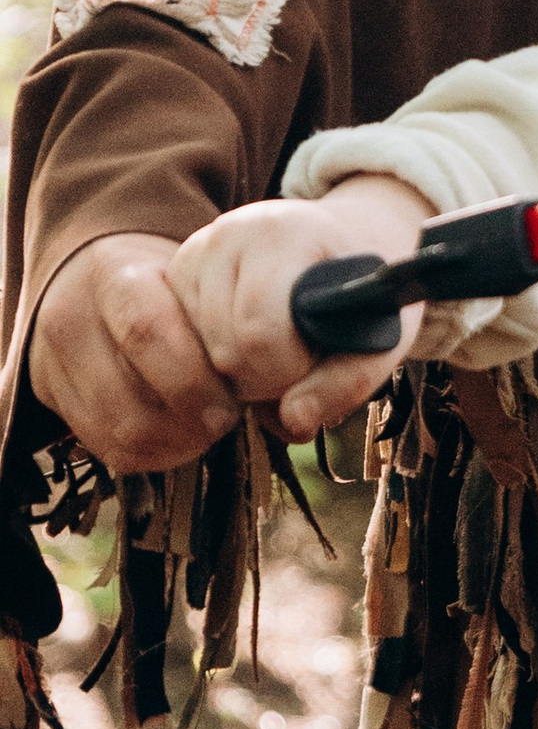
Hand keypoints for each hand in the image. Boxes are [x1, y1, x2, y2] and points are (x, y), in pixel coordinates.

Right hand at [30, 229, 251, 478]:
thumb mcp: (201, 282)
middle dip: (189, 419)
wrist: (95, 274)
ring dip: (175, 442)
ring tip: (208, 429)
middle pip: (129, 396)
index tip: (235, 401)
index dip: (194, 377)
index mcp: (114, 274)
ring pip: (117, 431)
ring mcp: (51, 362)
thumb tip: (297, 413)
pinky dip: (154, 454)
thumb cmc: (171, 282)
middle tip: (226, 420)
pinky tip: (182, 438)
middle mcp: (70, 318)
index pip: (147, 329)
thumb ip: (241, 329)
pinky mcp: (49, 397)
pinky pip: (106, 449)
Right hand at [165, 175, 429, 443]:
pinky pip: (177, 350)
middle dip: (262, 379)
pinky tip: (246, 347)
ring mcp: (191, 254)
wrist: (345, 248)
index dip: (286, 370)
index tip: (312, 363)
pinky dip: (213, 365)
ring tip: (273, 352)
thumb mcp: (379, 337)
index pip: (259, 331)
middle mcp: (225, 235)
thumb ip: (346, 383)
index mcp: (282, 234)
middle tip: (296, 362)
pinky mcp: (171, 277)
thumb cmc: (361, 295)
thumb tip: (293, 420)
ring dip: (236, 375)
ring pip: (194, 356)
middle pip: (224, 349)